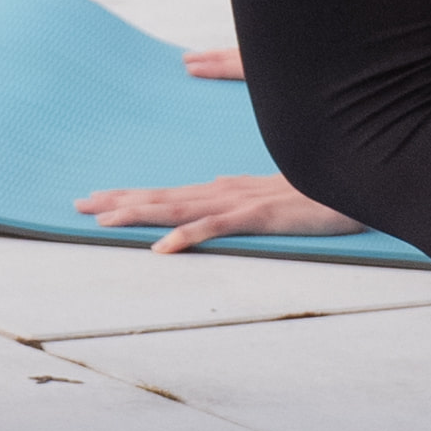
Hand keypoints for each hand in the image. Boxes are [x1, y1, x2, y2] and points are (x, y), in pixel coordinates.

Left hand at [74, 170, 367, 247]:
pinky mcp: (258, 216)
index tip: (96, 199)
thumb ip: (246, 200)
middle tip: (77, 206)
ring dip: (139, 214)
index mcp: (225, 190)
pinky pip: (215, 228)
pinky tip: (162, 249)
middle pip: (162, 198)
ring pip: (178, 209)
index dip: (131, 196)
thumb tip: (218, 193)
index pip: (168, 194)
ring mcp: (239, 203)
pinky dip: (186, 238)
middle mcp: (224, 192)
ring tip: (102, 221)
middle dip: (119, 201)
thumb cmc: (318, 190)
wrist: (352, 180)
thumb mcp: (275, 199)